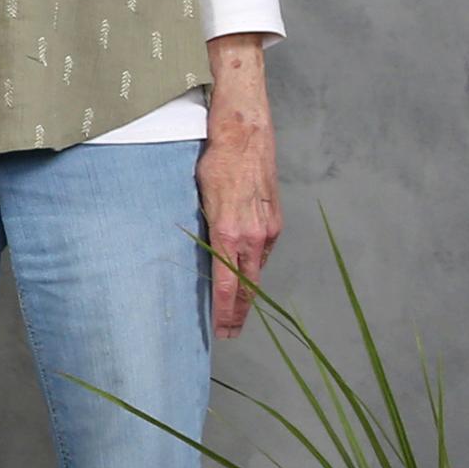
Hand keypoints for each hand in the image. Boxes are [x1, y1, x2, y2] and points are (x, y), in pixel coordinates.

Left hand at [197, 33, 282, 338]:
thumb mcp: (197, 197)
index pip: (227, 285)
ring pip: (256, 271)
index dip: (224, 312)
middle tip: (228, 335)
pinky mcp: (274, 220)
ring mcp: (267, 229)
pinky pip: (263, 253)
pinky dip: (254, 268)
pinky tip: (245, 277)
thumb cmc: (213, 162)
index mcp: (228, 233)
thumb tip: (194, 252)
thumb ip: (200, 229)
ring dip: (247, 294)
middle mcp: (253, 236)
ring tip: (236, 314)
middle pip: (247, 287)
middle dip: (238, 314)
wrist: (244, 132)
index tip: (221, 332)